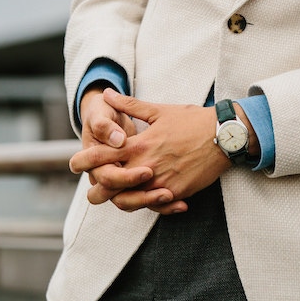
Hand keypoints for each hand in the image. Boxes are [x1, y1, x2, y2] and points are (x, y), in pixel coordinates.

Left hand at [70, 89, 233, 213]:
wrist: (225, 136)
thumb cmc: (193, 121)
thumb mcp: (160, 111)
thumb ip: (131, 106)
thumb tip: (109, 94)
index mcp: (140, 145)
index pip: (102, 156)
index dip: (84, 160)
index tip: (74, 163)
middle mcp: (146, 166)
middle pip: (110, 185)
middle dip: (98, 189)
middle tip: (94, 188)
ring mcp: (161, 182)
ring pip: (129, 201)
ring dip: (121, 200)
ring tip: (119, 197)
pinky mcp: (176, 192)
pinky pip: (154, 205)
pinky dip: (149, 204)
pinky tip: (149, 198)